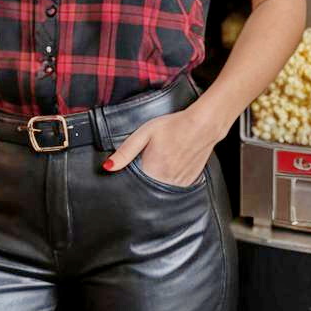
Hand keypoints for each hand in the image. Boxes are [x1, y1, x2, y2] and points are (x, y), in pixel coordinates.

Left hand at [101, 108, 217, 186]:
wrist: (203, 125)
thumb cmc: (173, 125)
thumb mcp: (144, 133)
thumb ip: (125, 152)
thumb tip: (108, 167)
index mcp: (152, 170)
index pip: (134, 178)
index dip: (135, 167)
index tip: (141, 156)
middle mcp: (166, 181)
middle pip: (148, 182)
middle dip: (147, 171)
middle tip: (156, 151)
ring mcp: (179, 184)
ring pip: (161, 185)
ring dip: (160, 174)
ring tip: (167, 154)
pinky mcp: (189, 182)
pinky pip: (174, 184)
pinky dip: (172, 176)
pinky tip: (175, 160)